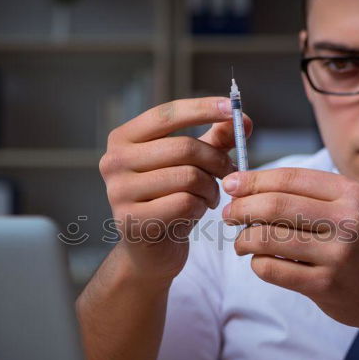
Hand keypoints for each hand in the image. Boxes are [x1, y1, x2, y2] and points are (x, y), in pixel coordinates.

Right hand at [100, 97, 252, 283]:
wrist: (151, 251)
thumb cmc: (171, 200)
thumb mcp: (191, 165)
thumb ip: (214, 140)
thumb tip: (244, 119)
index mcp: (123, 139)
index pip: (166, 114)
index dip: (202, 108)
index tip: (233, 109)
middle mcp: (114, 161)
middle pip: (183, 147)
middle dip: (216, 160)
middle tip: (230, 172)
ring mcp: (119, 192)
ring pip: (187, 177)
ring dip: (211, 187)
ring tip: (211, 196)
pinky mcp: (132, 220)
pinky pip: (184, 204)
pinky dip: (200, 207)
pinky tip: (198, 211)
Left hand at [221, 168, 358, 336]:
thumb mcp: (353, 207)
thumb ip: (309, 195)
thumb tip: (248, 186)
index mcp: (352, 193)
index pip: (289, 178)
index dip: (253, 180)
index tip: (232, 183)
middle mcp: (348, 221)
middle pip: (274, 206)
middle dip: (241, 208)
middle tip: (229, 214)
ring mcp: (338, 255)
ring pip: (267, 238)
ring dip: (243, 239)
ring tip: (241, 241)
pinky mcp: (326, 286)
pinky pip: (273, 270)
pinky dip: (258, 264)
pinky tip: (260, 261)